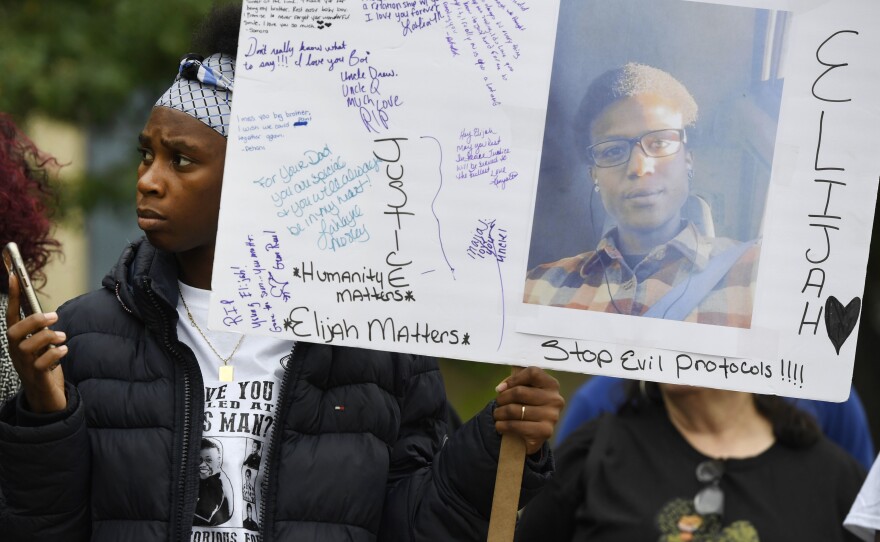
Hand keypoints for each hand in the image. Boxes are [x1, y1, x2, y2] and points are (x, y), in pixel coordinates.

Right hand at [6, 274, 67, 412]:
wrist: (46, 399)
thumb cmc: (45, 367)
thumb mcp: (43, 346)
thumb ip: (42, 331)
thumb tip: (49, 314)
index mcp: (17, 341)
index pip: (11, 315)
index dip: (14, 296)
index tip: (15, 275)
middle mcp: (16, 352)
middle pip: (14, 331)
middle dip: (32, 320)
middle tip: (53, 316)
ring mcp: (24, 365)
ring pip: (26, 346)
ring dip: (47, 337)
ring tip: (62, 337)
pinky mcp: (37, 378)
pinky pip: (41, 364)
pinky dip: (54, 354)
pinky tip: (64, 351)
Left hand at [493, 366, 563, 454]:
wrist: (535, 434)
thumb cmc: (527, 406)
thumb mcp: (525, 389)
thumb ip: (515, 381)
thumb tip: (501, 388)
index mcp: (552, 385)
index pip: (533, 373)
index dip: (514, 378)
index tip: (502, 388)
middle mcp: (555, 400)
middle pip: (519, 392)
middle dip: (502, 398)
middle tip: (497, 403)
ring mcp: (551, 416)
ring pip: (514, 410)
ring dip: (499, 413)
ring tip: (497, 414)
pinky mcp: (544, 432)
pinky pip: (515, 426)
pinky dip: (502, 425)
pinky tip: (500, 425)